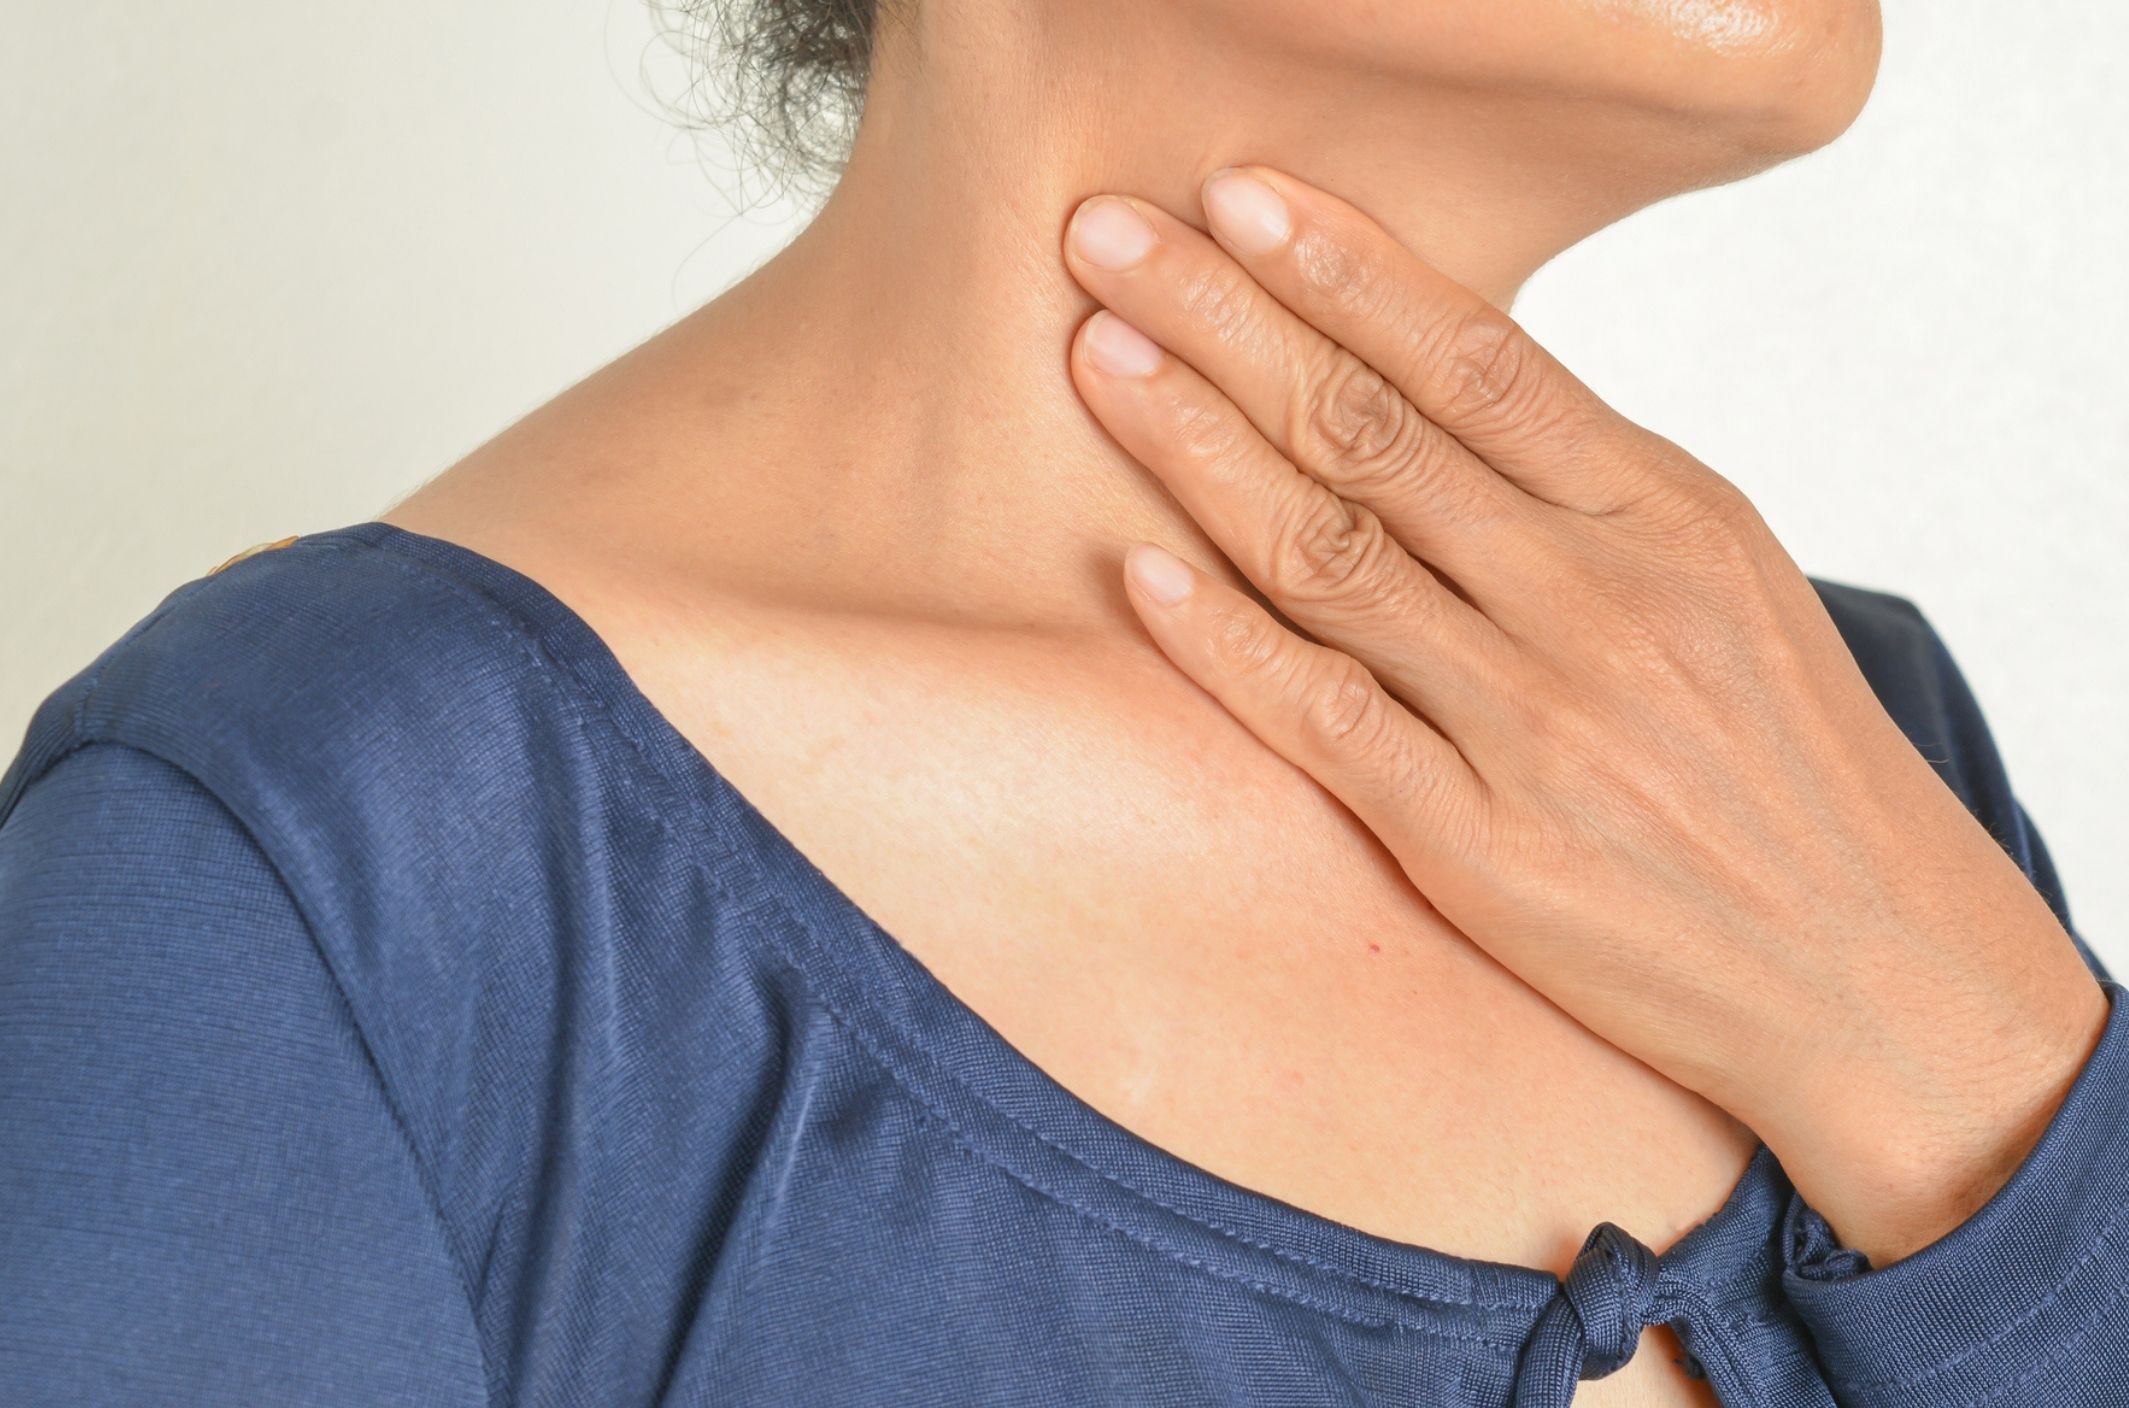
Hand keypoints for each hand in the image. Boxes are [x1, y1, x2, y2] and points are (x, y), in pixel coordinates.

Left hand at [1059, 163, 2109, 1264]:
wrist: (1874, 970)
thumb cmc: (1783, 761)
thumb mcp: (1723, 579)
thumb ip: (1583, 487)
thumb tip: (1434, 381)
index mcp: (1666, 516)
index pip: (1478, 357)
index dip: (1345, 269)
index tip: (1237, 197)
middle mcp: (1596, 602)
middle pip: (1376, 431)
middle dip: (1229, 322)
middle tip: (1111, 243)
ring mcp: (1535, 725)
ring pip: (1330, 555)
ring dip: (1197, 448)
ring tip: (1100, 361)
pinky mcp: (1481, 848)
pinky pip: (1326, 720)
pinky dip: (1225, 642)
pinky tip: (1139, 572)